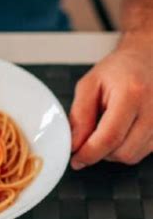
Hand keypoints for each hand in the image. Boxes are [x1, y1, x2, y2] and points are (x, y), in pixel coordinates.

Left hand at [70, 33, 152, 168]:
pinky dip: (128, 148)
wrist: (148, 58)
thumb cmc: (118, 70)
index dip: (89, 153)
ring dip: (114, 151)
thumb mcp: (89, 85)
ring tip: (107, 128)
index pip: (109, 137)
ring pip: (134, 155)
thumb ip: (80, 116)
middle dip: (100, 153)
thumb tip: (74, 145)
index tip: (76, 160)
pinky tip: (122, 130)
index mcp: (131, 94)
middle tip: (88, 139)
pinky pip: (145, 152)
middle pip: (123, 152)